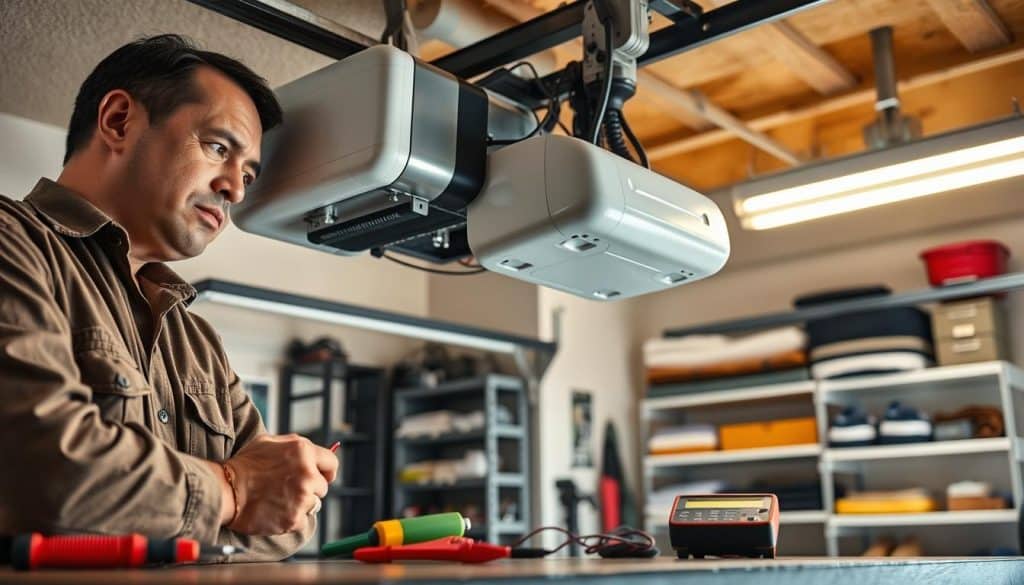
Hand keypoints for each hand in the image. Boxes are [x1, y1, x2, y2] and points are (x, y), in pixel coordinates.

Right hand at [221, 434, 338, 534]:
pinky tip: (275, 511)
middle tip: (287, 489)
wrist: (225, 490)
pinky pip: (303, 520)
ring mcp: (302, 497)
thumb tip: (311, 452)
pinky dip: (291, 519)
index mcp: (303, 451)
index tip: (322, 477)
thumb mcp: (269, 442)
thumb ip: (295, 445)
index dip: (327, 471)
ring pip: (314, 504)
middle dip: (310, 488)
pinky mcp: (294, 518)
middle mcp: (307, 473)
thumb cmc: (244, 465)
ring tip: (279, 499)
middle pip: (323, 486)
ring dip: (301, 504)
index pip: (332, 463)